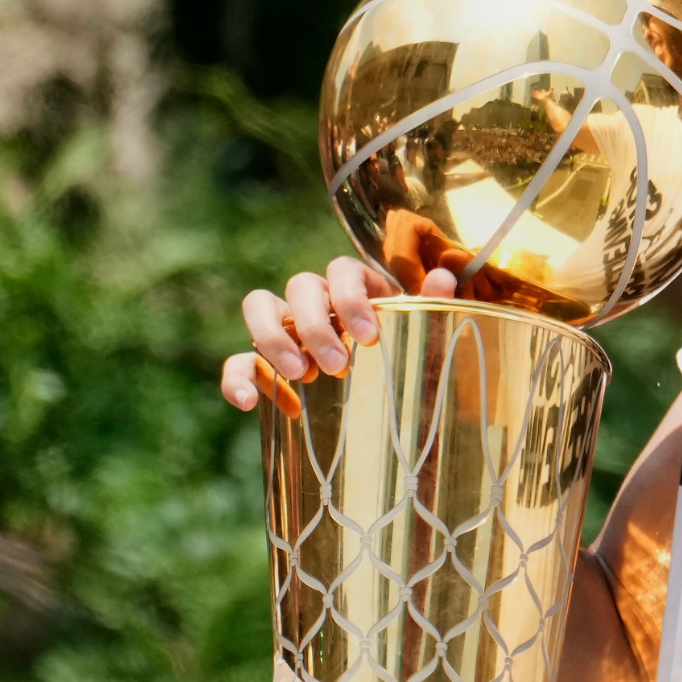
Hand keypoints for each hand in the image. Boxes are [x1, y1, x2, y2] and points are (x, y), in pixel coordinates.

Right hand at [220, 254, 457, 413]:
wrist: (393, 411)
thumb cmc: (411, 361)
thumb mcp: (426, 339)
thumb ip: (432, 308)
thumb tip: (445, 277)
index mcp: (357, 289)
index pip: (343, 270)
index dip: (351, 298)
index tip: (368, 338)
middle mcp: (318, 301)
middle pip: (301, 286)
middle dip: (316, 325)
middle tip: (338, 367)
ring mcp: (287, 329)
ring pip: (259, 306)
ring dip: (274, 338)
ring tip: (300, 376)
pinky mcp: (265, 364)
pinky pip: (238, 360)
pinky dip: (236, 376)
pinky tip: (249, 402)